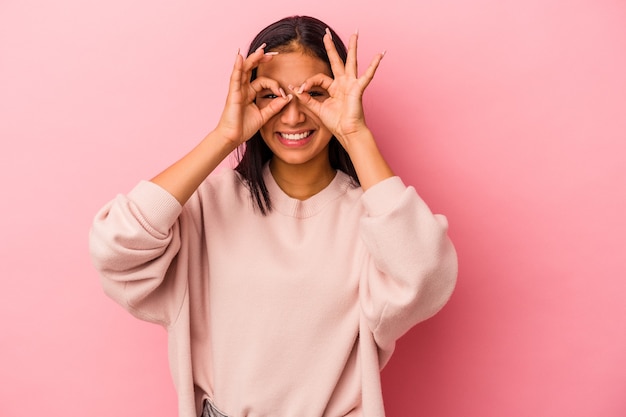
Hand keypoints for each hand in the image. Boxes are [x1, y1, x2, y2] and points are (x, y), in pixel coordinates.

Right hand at [215, 44, 291, 146]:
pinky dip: (237, 67)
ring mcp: (236, 90)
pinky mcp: (233, 94)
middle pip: (250, 69)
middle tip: (272, 53)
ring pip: (243, 70)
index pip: (262, 82)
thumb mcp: (264, 116)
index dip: (274, 84)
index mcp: (249, 94)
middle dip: (260, 60)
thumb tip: (288, 98)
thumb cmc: (244, 127)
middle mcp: (242, 89)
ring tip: (260, 50)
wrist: (232, 138)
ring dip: (252, 59)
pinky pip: (235, 78)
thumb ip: (275, 107)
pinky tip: (240, 57)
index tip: (283, 93)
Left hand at [289, 29, 383, 147]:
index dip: (308, 82)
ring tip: (355, 34)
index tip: (299, 90)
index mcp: (334, 88)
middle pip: (336, 61)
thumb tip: (294, 89)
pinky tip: (380, 54)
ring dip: (353, 47)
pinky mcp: (358, 89)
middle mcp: (343, 83)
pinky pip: (367, 75)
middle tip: (326, 33)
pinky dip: (374, 65)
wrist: (347, 132)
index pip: (319, 78)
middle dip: (330, 47)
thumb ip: (307, 99)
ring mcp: (352, 84)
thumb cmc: (336, 123)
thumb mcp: (317, 109)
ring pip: (351, 62)